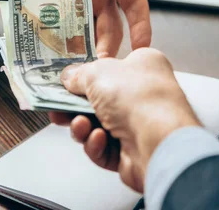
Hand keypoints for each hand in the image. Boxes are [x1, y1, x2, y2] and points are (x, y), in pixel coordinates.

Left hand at [16, 0, 150, 56]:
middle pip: (113, 28)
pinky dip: (64, 45)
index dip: (142, 26)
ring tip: (80, 71)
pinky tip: (58, 61)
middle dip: (110, 48)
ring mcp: (81, 3)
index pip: (135, 4)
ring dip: (88, 52)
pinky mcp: (60, 8)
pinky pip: (66, 31)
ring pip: (90, 34)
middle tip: (101, 68)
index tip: (144, 48)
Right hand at [49, 49, 199, 191]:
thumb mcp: (98, 72)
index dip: (87, 73)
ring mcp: (140, 125)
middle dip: (76, 106)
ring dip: (83, 127)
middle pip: (100, 99)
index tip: (65, 80)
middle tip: (58, 107)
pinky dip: (96, 145)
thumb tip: (69, 76)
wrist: (160, 141)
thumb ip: (79, 74)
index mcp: (144, 66)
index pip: (112, 66)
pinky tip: (98, 139)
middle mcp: (144, 94)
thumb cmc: (140, 97)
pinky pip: (105, 148)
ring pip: (99, 126)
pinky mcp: (134, 152)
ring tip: (80, 124)